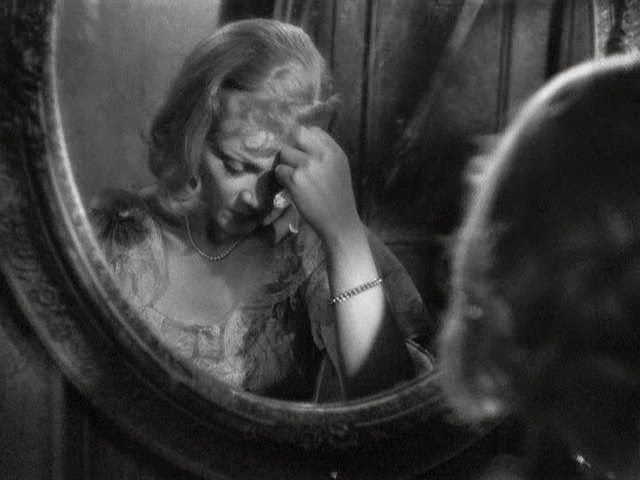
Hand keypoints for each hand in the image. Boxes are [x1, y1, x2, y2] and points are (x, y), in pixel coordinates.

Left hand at [274, 126, 360, 241]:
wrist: (339, 222)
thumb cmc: (338, 197)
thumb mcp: (339, 168)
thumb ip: (325, 153)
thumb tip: (302, 139)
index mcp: (335, 152)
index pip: (312, 130)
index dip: (304, 141)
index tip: (304, 154)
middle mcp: (322, 155)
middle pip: (295, 137)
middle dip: (292, 149)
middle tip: (294, 163)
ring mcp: (308, 166)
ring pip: (284, 152)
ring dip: (285, 164)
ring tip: (294, 178)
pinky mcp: (295, 180)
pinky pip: (279, 170)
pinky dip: (281, 179)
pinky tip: (291, 188)